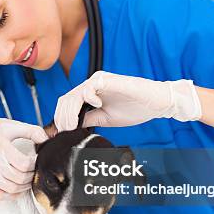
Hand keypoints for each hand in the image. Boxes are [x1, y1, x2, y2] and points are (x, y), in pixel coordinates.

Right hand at [0, 113, 47, 198]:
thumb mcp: (10, 125)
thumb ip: (31, 130)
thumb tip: (47, 138)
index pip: (23, 163)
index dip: (34, 164)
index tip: (37, 160)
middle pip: (18, 177)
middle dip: (31, 176)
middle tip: (34, 171)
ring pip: (10, 188)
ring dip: (23, 186)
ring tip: (27, 179)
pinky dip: (10, 195)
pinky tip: (16, 188)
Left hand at [54, 71, 201, 130]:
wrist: (156, 102)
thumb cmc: (134, 109)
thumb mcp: (105, 118)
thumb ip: (88, 119)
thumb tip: (70, 127)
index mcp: (90, 94)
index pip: (67, 103)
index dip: (59, 118)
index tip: (58, 133)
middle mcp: (91, 85)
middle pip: (66, 99)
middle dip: (62, 117)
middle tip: (64, 131)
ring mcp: (98, 81)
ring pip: (73, 94)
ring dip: (70, 112)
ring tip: (73, 125)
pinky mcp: (108, 79)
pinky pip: (90, 87)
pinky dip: (88, 97)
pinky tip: (97, 105)